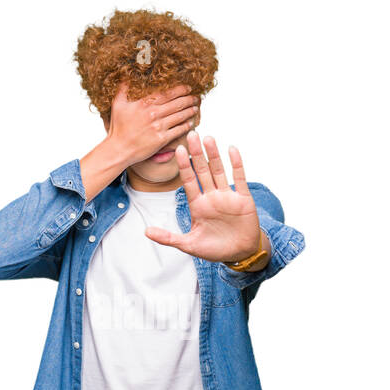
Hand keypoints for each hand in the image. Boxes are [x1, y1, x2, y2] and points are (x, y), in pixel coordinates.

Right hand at [105, 84, 199, 165]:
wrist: (119, 149)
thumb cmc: (118, 128)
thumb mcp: (117, 104)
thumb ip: (123, 89)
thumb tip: (126, 76)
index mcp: (145, 103)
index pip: (167, 93)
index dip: (180, 89)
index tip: (188, 87)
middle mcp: (153, 113)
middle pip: (177, 103)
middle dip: (189, 99)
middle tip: (196, 97)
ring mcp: (159, 126)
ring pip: (180, 116)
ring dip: (190, 111)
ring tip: (196, 107)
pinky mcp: (162, 139)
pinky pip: (178, 130)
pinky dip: (186, 126)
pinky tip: (191, 123)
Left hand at [145, 133, 263, 264]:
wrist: (239, 254)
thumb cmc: (214, 249)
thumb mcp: (189, 245)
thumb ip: (168, 238)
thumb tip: (146, 232)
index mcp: (198, 205)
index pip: (188, 181)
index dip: (183, 165)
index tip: (177, 150)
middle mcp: (211, 197)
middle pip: (202, 171)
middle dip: (196, 153)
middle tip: (191, 134)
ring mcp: (227, 196)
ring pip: (219, 170)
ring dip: (214, 155)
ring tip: (208, 138)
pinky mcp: (243, 199)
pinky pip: (239, 178)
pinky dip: (236, 164)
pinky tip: (231, 149)